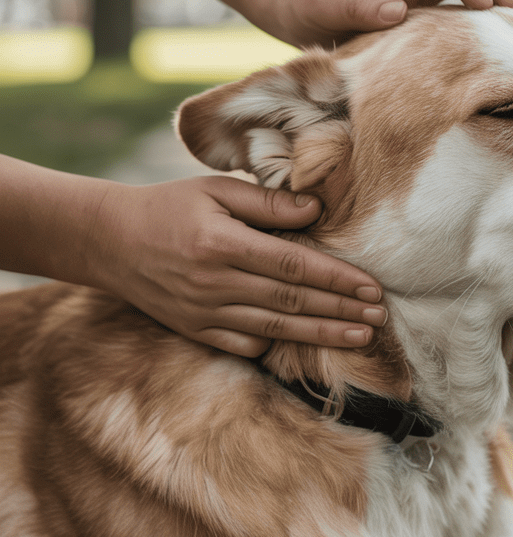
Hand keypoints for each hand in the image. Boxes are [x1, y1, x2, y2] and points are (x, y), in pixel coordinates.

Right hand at [93, 176, 385, 356]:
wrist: (109, 241)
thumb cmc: (169, 206)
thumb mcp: (215, 190)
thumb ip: (268, 203)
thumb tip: (317, 211)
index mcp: (222, 242)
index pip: (293, 263)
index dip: (336, 278)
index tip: (371, 286)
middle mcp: (214, 282)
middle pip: (292, 301)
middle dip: (341, 310)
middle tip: (379, 316)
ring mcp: (204, 312)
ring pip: (276, 328)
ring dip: (322, 334)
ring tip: (360, 336)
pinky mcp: (195, 330)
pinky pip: (245, 344)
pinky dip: (278, 346)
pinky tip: (310, 346)